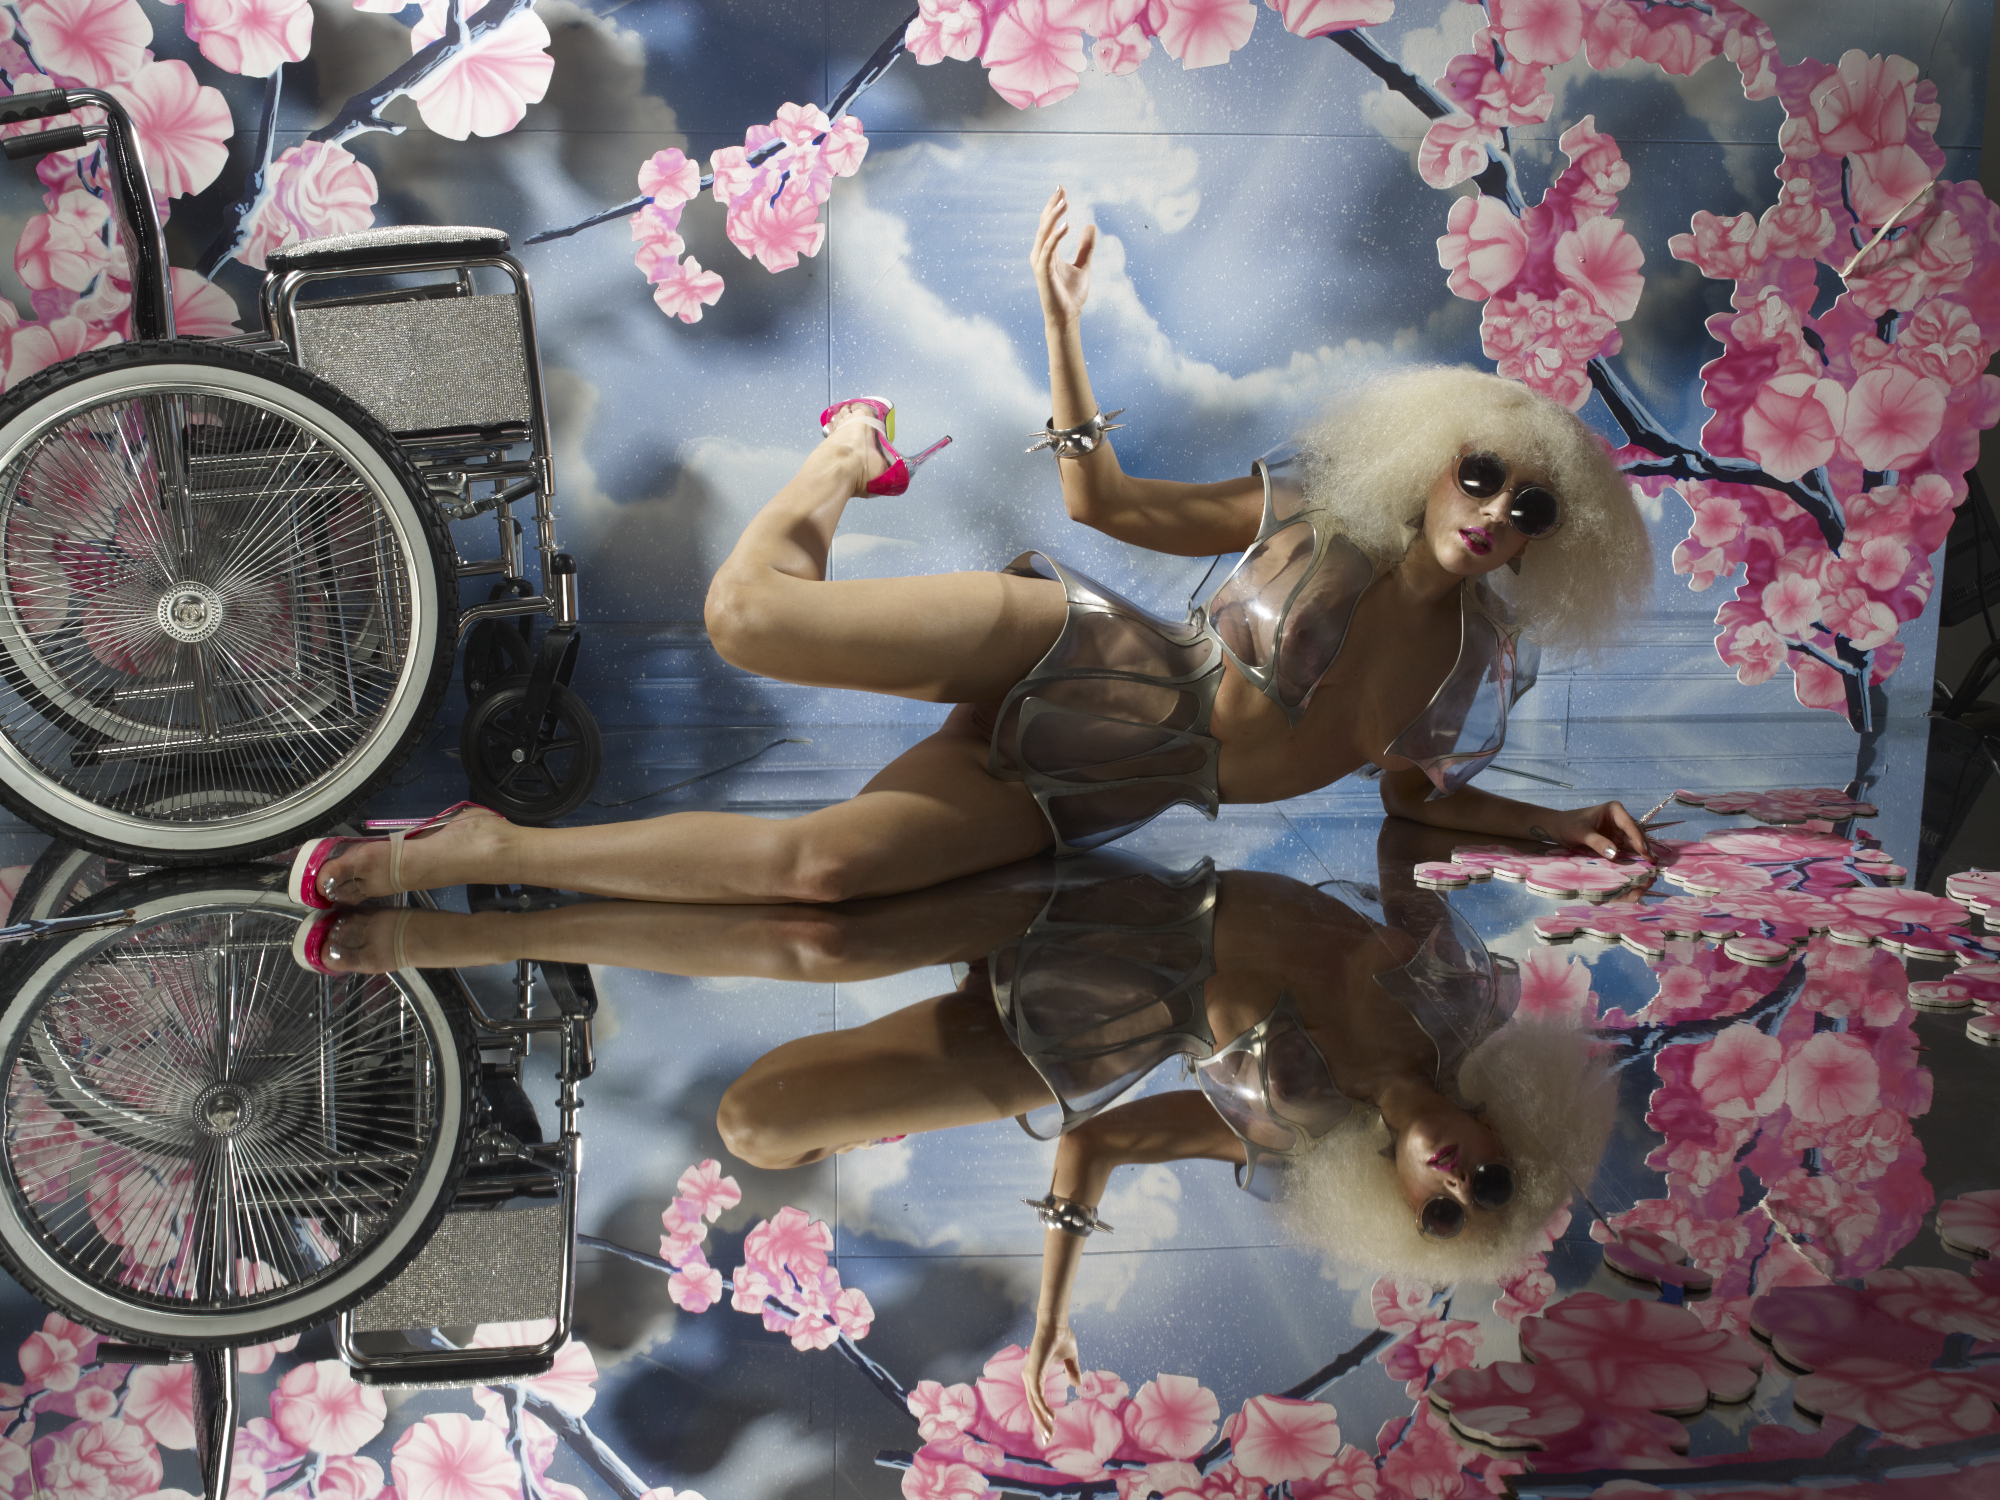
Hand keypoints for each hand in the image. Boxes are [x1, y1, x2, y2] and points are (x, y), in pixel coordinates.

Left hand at [1022, 1318, 1079, 1442]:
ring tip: (1050, 1432)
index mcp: (1036, 1375)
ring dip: (1042, 1419)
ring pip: (1034, 1404)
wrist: (1056, 1324)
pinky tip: (1051, 1417)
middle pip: (1033, 1406)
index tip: (1051, 1430)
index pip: (1037, 1401)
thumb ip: (1072, 1370)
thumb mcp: (1070, 1358)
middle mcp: (1030, 1378)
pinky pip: (1036, 1395)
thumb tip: (1076, 1384)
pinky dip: (1043, 1407)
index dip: (1043, 1416)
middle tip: (1048, 1439)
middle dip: (1041, 1424)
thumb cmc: (1061, 1337)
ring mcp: (1030, 1376)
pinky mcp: (1033, 1373)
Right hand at [1032, 186, 1093, 327]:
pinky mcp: (1043, 271)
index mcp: (1048, 251)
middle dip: (1052, 206)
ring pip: (1044, 233)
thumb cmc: (1071, 295)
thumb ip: (1086, 247)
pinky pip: (1048, 249)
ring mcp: (1040, 262)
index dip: (1054, 206)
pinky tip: (1067, 225)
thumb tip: (1090, 225)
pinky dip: (1056, 236)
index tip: (1062, 189)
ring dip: (1053, 216)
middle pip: (1044, 223)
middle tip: (1061, 189)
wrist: (1067, 317)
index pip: (1049, 223)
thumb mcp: (1083, 266)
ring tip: (1065, 202)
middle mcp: (1040, 254)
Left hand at [1528, 801, 1646, 859]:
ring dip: (1641, 854)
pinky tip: (1640, 867)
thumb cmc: (1567, 825)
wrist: (1556, 828)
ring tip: (1650, 867)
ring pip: (1634, 843)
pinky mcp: (1615, 841)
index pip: (1630, 825)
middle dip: (1644, 847)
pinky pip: (1626, 849)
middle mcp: (1620, 819)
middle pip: (1636, 834)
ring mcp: (1618, 830)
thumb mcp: (1581, 833)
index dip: (1638, 838)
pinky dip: (1633, 857)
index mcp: (1614, 810)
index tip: (1644, 852)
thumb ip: (1598, 842)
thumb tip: (1615, 854)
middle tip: (1652, 863)